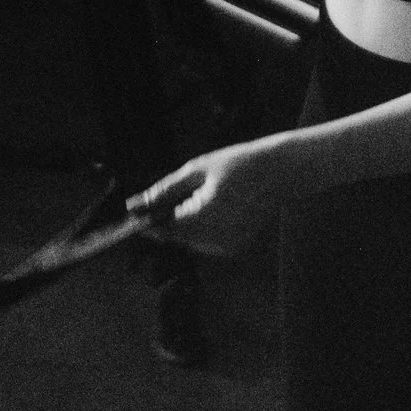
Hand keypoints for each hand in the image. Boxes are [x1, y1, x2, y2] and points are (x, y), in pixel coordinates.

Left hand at [128, 138, 300, 257]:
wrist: (279, 172)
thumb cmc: (237, 164)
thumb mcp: (196, 170)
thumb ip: (165, 190)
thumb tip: (137, 203)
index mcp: (203, 218)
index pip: (163, 228)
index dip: (146, 222)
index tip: (132, 212)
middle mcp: (215, 239)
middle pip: (176, 236)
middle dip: (164, 220)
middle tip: (155, 202)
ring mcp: (226, 246)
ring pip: (190, 240)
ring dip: (182, 224)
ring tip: (189, 198)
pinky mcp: (234, 247)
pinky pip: (207, 241)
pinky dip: (200, 227)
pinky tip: (207, 206)